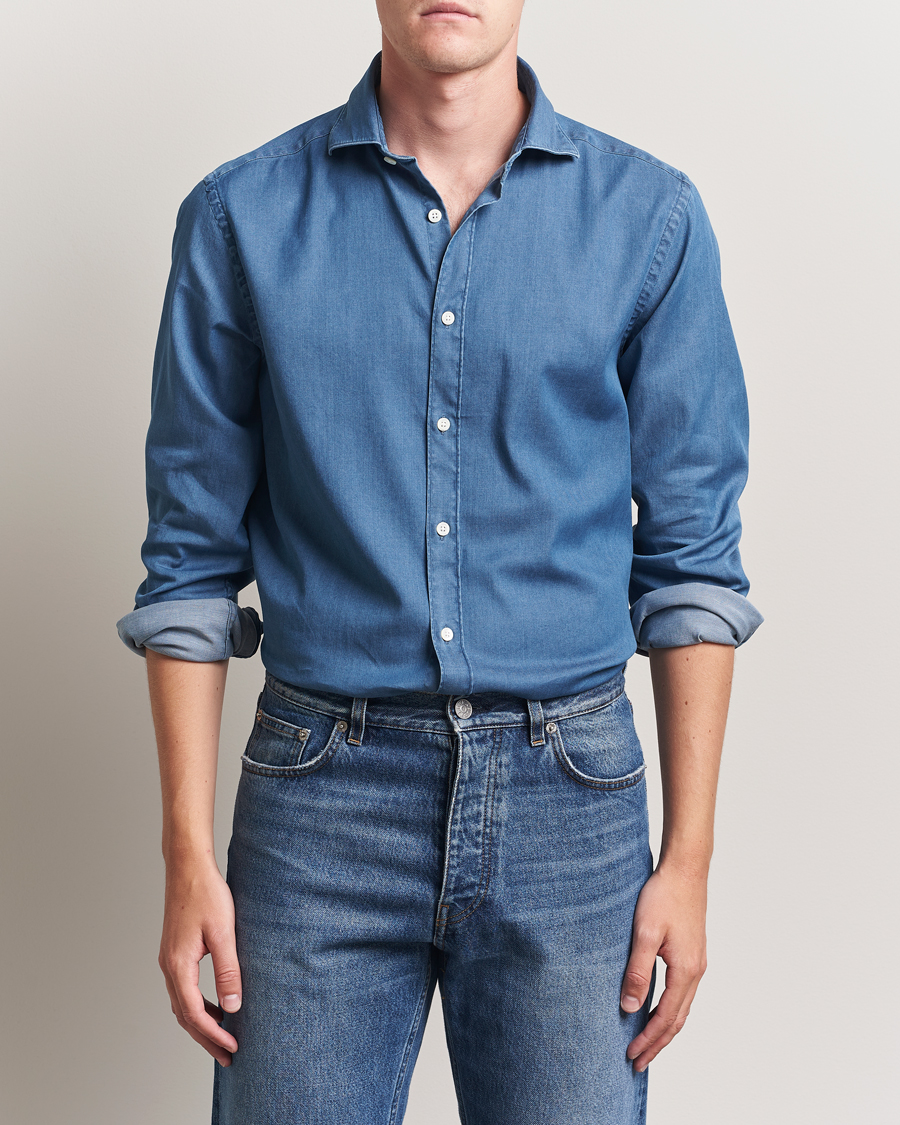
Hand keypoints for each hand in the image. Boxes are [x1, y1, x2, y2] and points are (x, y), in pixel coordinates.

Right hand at [158, 860, 241, 1065]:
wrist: (187, 867)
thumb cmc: (206, 893)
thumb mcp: (223, 932)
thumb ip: (228, 970)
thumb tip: (233, 1007)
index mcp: (178, 965)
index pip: (195, 1013)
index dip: (214, 1034)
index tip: (233, 1048)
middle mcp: (168, 967)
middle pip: (185, 1016)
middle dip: (207, 1038)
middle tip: (228, 1056)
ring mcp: (169, 960)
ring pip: (182, 1005)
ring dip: (201, 1024)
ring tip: (223, 1037)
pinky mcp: (174, 953)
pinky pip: (183, 990)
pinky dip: (197, 1005)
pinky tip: (216, 1006)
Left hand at [619, 864, 708, 1070]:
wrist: (685, 869)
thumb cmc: (664, 896)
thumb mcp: (645, 934)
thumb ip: (638, 972)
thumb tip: (630, 1008)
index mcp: (685, 971)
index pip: (665, 1018)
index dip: (648, 1040)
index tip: (631, 1056)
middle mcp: (696, 971)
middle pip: (677, 1020)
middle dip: (657, 1043)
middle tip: (637, 1062)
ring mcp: (697, 962)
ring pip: (682, 1007)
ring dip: (664, 1028)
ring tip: (646, 1043)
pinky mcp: (692, 952)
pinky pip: (682, 992)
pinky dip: (670, 1009)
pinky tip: (657, 1008)